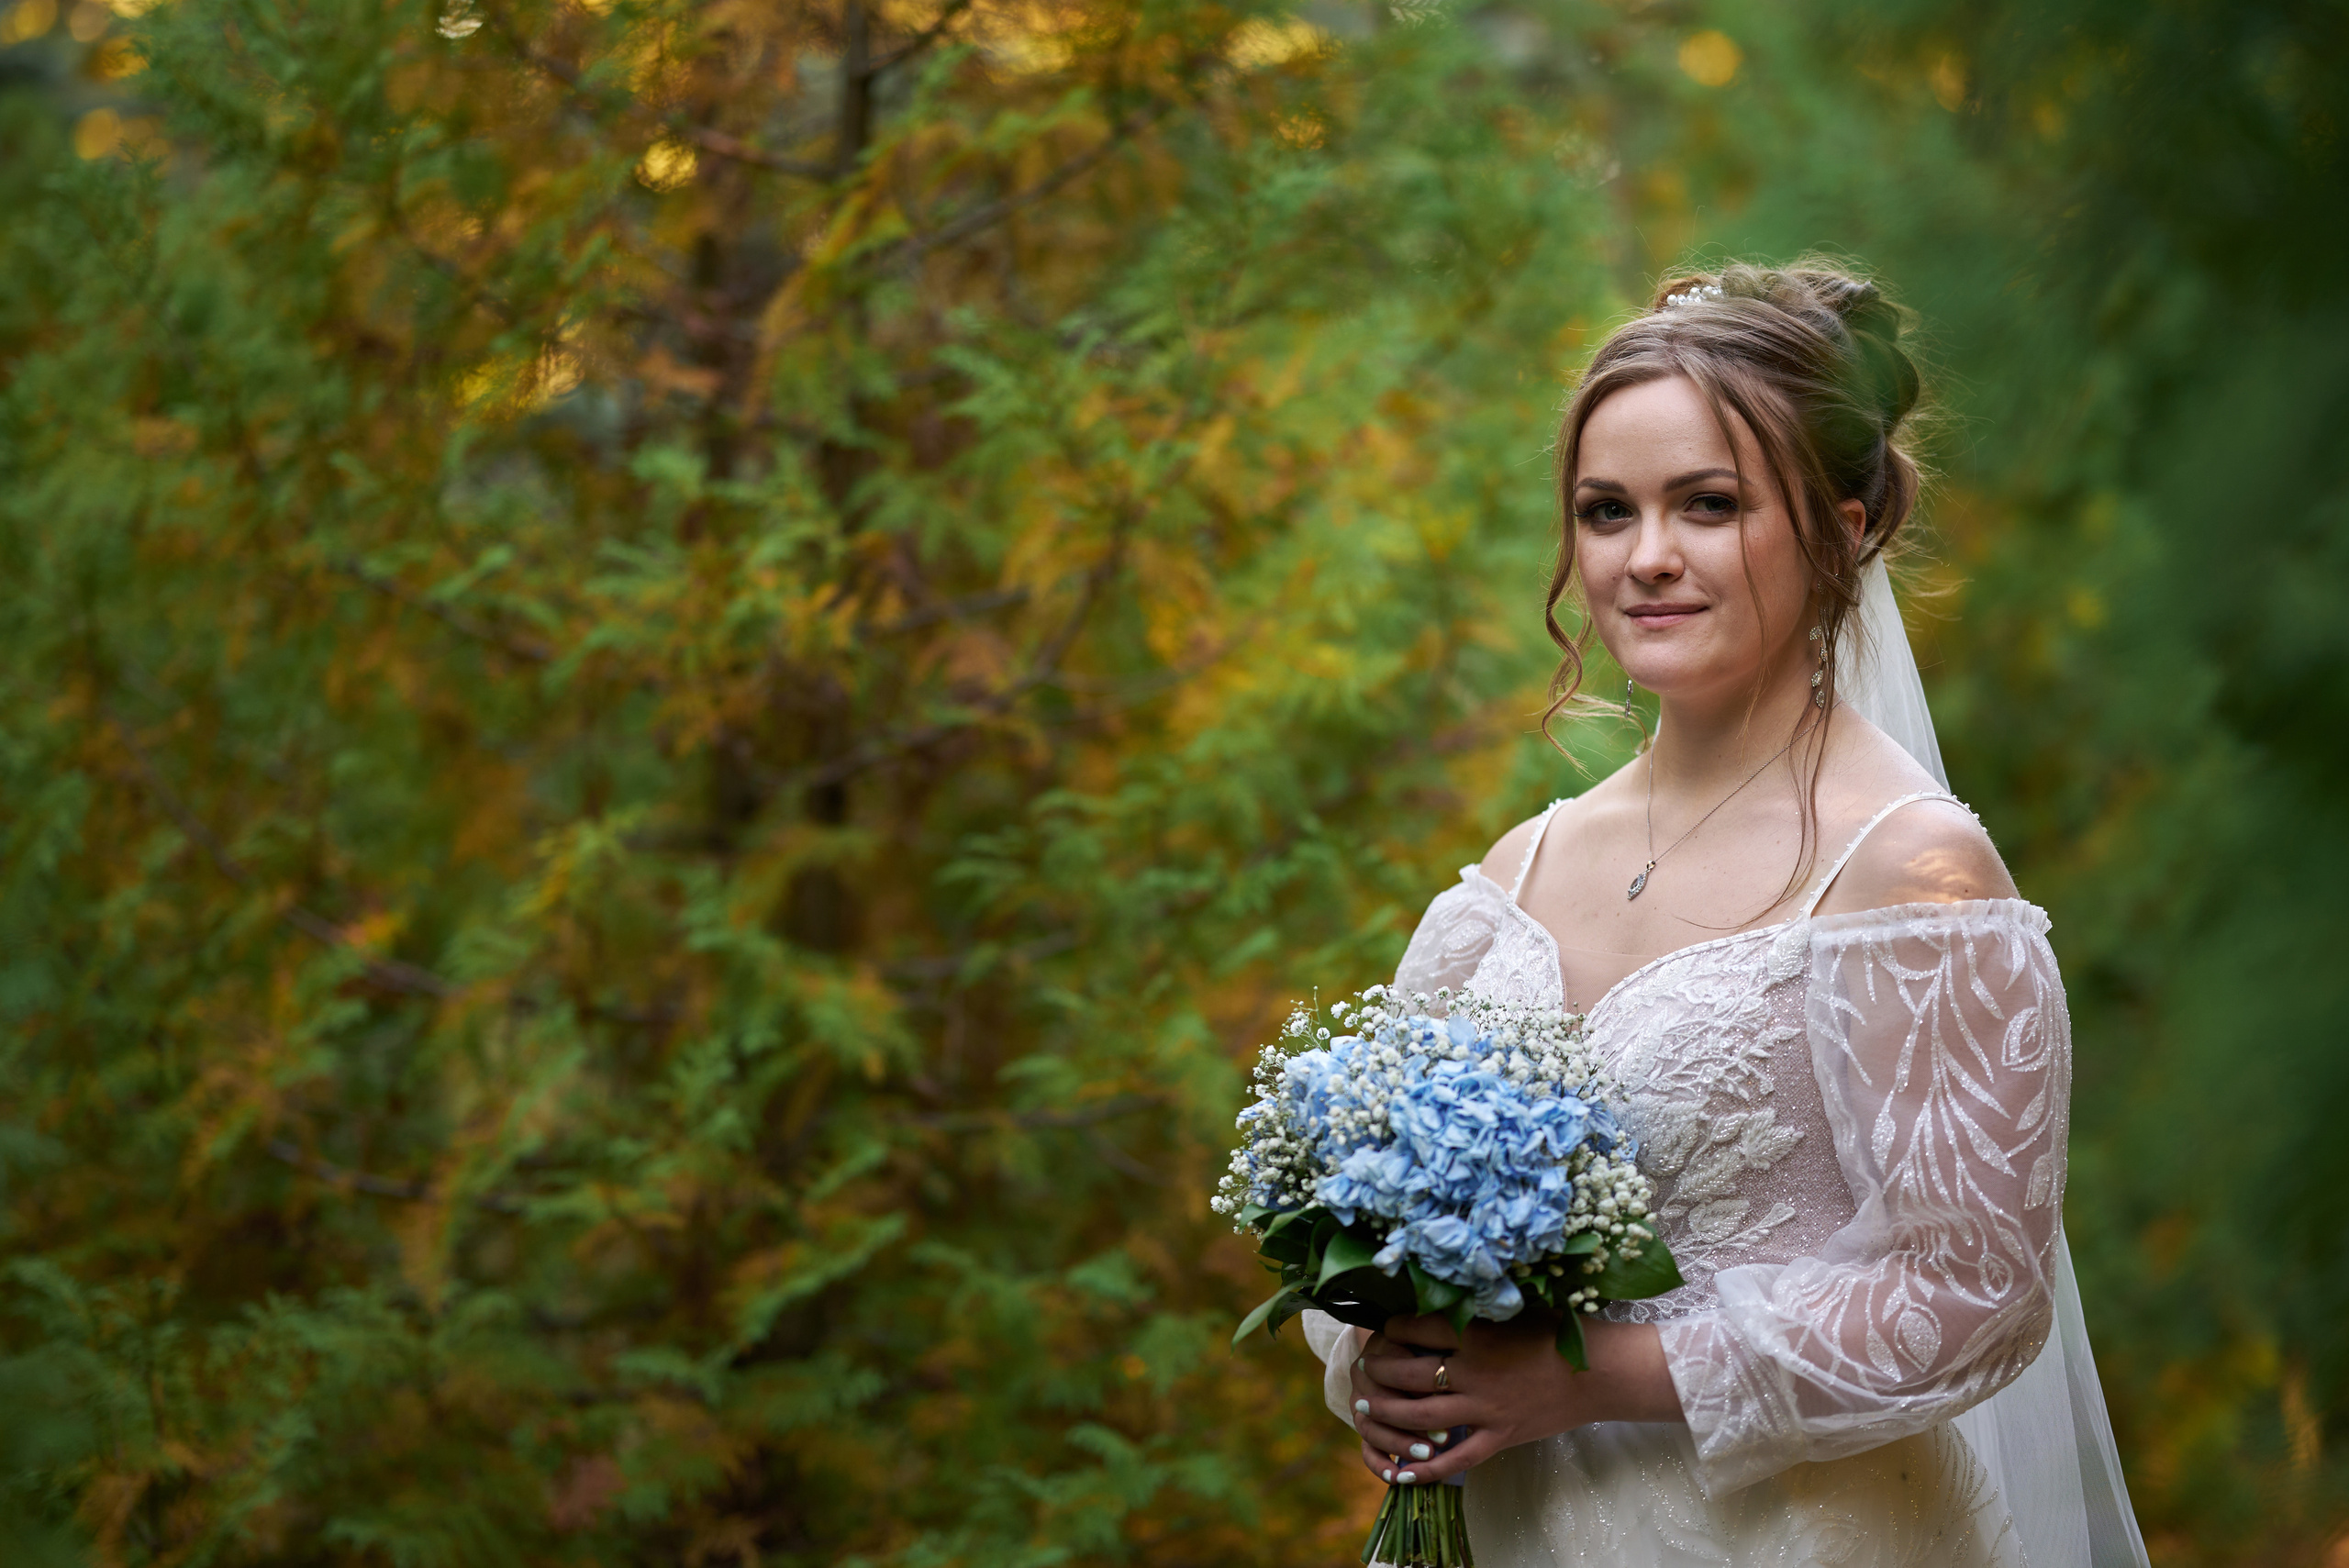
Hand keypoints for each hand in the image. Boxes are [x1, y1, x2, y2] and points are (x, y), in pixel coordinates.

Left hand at [1345, 1311, 1678, 1485]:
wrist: (1601, 1372)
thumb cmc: (1559, 1331)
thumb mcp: (1513, 1309)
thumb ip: (1473, 1308)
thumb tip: (1434, 1295)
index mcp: (1476, 1334)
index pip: (1414, 1328)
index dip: (1391, 1327)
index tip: (1384, 1327)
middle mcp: (1474, 1372)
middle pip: (1408, 1374)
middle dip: (1378, 1371)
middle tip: (1364, 1368)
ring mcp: (1486, 1409)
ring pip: (1421, 1416)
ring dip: (1388, 1413)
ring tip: (1368, 1408)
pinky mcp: (1500, 1437)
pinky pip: (1457, 1458)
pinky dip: (1427, 1468)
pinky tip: (1402, 1472)